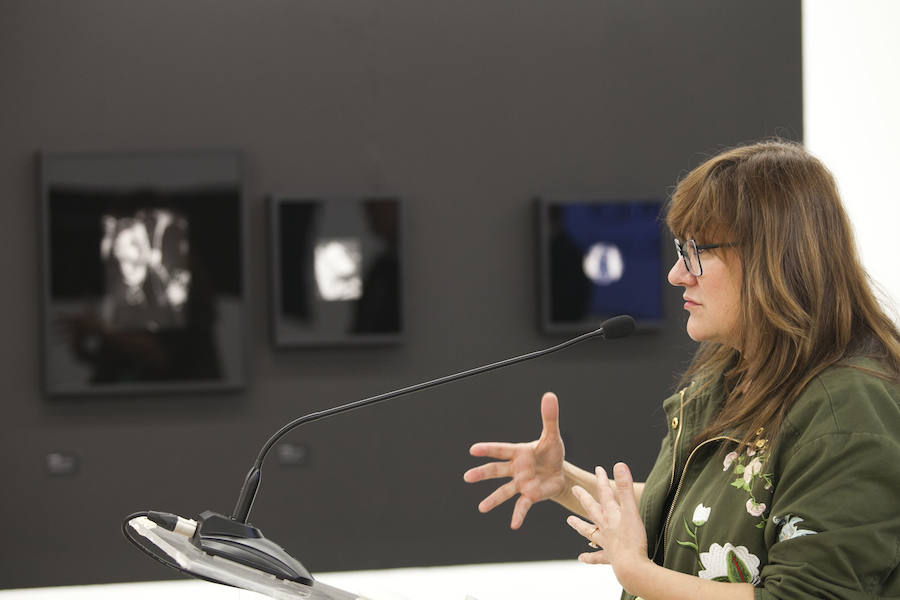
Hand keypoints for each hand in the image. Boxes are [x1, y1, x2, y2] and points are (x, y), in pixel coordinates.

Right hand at [463, 392, 566, 528]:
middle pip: (496, 470)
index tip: (473, 450)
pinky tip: (514, 525)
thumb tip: (550, 395)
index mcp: (518, 452)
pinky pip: (522, 505)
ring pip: (504, 491)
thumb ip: (549, 418)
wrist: (559, 473)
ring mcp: (521, 483)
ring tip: (482, 508)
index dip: (488, 449)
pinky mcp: (530, 495)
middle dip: (482, 473)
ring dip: (493, 500)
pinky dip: (518, 515)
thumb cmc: (551, 453)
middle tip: (467, 477)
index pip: (501, 450)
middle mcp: (515, 469)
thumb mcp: (552, 436)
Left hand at [566, 463, 650, 590]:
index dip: (601, 480)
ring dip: (580, 526)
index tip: (598, 468)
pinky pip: (597, 557)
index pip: (605, 493)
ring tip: (569, 521)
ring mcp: (606, 543)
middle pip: (592, 509)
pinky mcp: (610, 557)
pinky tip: (581, 558)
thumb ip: (625, 488)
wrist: (630, 567)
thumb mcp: (631, 511)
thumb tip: (619, 464)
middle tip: (574, 489)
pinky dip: (589, 557)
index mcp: (611, 515)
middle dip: (584, 498)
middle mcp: (605, 527)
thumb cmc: (632, 539)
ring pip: (590, 531)